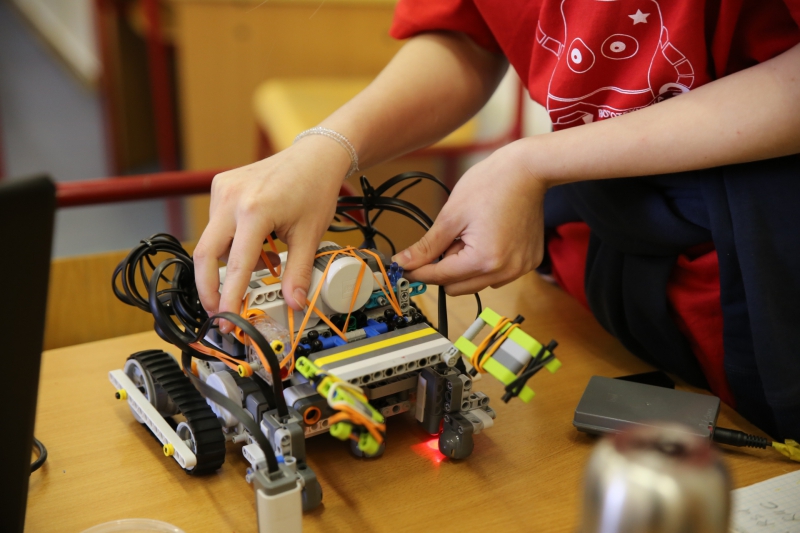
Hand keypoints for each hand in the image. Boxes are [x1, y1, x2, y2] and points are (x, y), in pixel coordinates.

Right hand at [193, 136, 350, 331]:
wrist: (315, 157)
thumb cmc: (314, 189)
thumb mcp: (310, 236)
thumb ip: (298, 274)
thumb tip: (295, 304)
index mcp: (255, 211)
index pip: (236, 266)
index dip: (229, 298)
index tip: (227, 320)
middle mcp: (232, 198)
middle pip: (206, 255)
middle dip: (210, 287)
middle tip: (221, 310)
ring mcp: (223, 190)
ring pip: (213, 241)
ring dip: (232, 260)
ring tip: (266, 257)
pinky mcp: (221, 186)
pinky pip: (217, 225)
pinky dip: (233, 241)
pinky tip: (258, 239)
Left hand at [392, 141, 546, 294]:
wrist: (527, 170)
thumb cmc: (491, 184)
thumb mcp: (451, 215)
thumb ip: (427, 246)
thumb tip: (404, 262)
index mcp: (484, 260)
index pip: (441, 278)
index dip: (419, 272)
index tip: (405, 268)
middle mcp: (505, 272)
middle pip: (457, 288)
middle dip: (445, 269)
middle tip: (448, 241)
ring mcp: (520, 269)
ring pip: (477, 283)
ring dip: (466, 267)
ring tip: (471, 236)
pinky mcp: (529, 263)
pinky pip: (498, 275)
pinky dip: (486, 263)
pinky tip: (488, 238)